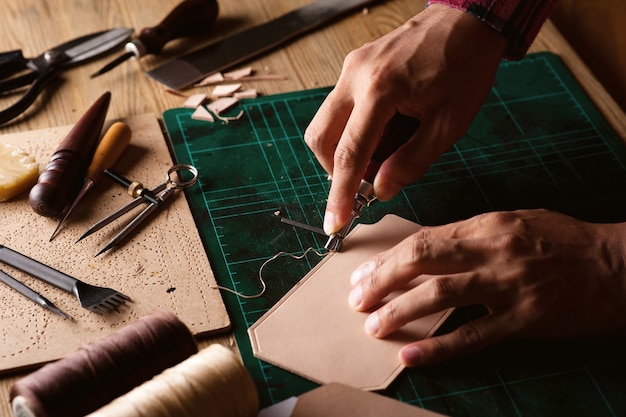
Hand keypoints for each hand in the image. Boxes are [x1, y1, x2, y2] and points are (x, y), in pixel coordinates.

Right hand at [304, 5, 506, 234]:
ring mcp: (351, 68)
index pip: (348, 154)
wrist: (466, 20)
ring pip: (325, 123)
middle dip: (335, 168)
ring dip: (344, 149)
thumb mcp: (447, 124)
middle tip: (368, 179)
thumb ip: (411, 162)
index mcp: (380, 91)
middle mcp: (355, 77)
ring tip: (383, 152)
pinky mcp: (355, 66)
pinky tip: (384, 130)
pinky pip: (339, 107)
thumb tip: (380, 190)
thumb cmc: (465, 66)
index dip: (339, 194)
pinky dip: (352, 129)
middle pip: (320, 138)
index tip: (334, 221)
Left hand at [347, 209, 625, 365]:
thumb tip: (422, 251)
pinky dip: (440, 346)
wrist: (615, 266)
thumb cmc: (561, 241)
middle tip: (357, 299)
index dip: (388, 259)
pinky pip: (474, 335)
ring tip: (374, 326)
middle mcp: (493, 251)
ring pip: (442, 296)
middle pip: (424, 262)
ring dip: (402, 311)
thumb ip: (469, 236)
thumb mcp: (513, 223)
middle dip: (384, 281)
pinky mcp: (525, 319)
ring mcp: (509, 286)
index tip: (363, 274)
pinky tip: (412, 354)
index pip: (424, 240)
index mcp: (487, 225)